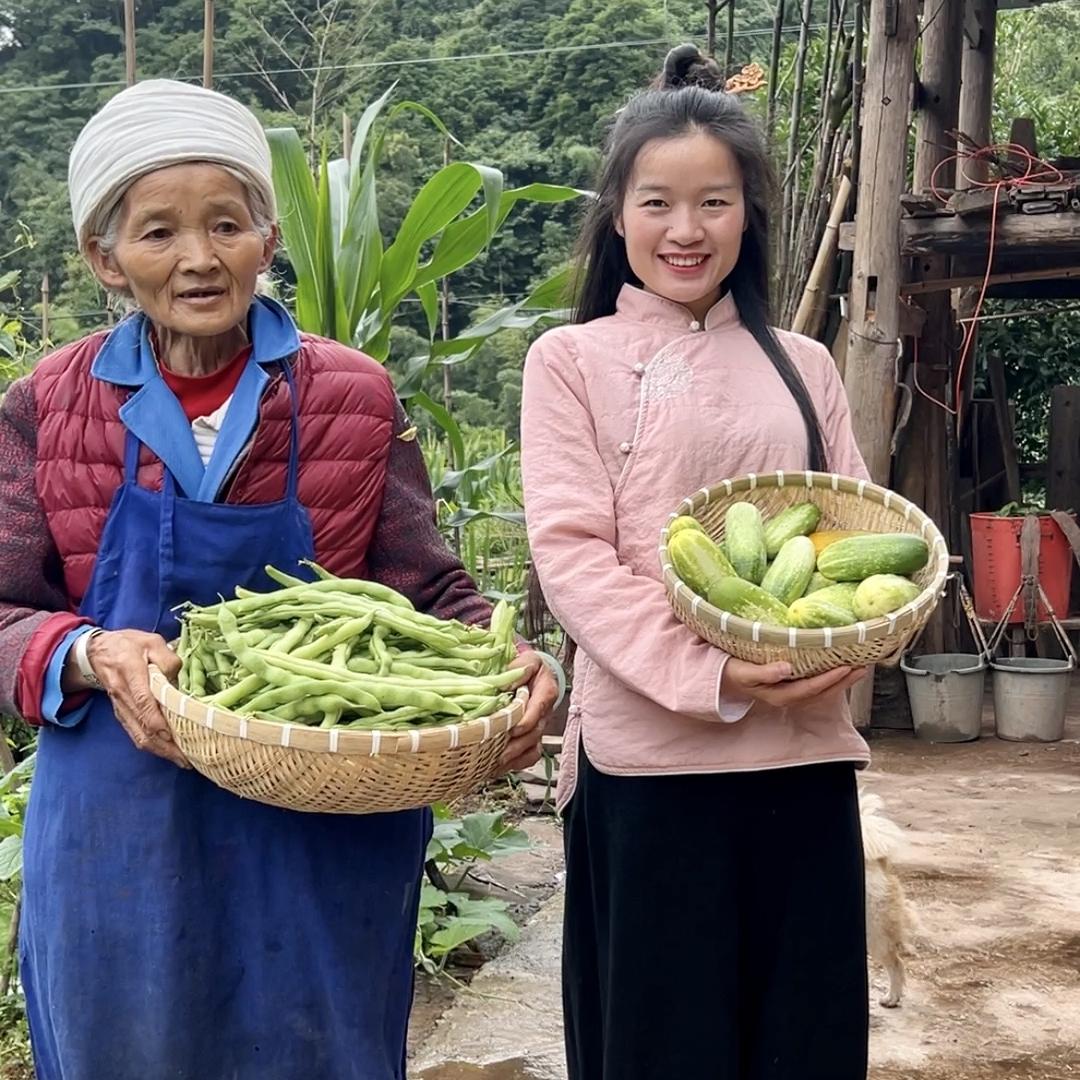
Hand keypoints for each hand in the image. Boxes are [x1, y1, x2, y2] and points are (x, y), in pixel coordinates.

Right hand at [72, 630, 188, 767]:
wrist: (98, 652)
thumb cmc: (130, 645)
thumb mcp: (151, 642)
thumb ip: (167, 658)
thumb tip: (176, 680)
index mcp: (131, 673)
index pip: (143, 700)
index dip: (157, 720)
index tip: (173, 734)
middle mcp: (124, 695)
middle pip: (142, 726)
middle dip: (165, 745)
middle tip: (188, 757)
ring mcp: (121, 708)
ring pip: (139, 735)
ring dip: (160, 750)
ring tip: (183, 760)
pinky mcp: (122, 714)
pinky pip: (136, 734)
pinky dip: (152, 746)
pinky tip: (169, 752)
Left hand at [498, 650, 557, 773]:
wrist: (534, 675)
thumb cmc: (529, 667)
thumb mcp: (527, 660)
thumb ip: (520, 667)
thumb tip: (508, 683)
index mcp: (546, 691)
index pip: (539, 708)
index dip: (526, 720)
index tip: (512, 728)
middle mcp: (544, 713)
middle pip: (534, 733)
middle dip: (516, 744)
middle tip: (497, 752)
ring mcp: (539, 727)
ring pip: (532, 747)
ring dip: (514, 757)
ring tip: (494, 763)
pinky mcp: (533, 737)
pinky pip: (530, 756)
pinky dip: (517, 763)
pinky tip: (499, 767)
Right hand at [722, 657, 868, 709]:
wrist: (723, 678)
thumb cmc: (732, 672)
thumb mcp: (744, 672)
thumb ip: (763, 672)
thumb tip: (786, 668)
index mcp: (778, 695)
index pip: (809, 689)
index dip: (828, 680)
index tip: (844, 667)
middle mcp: (789, 697)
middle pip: (822, 693)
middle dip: (843, 682)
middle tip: (862, 667)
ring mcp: (791, 692)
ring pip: (822, 690)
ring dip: (841, 681)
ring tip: (859, 668)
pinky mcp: (792, 686)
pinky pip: (817, 684)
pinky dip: (831, 677)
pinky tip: (841, 668)